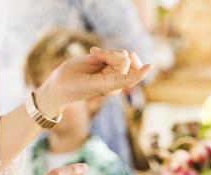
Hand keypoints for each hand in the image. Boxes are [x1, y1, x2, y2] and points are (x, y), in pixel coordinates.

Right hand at [35, 47, 151, 117]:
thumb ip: (105, 67)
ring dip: (106, 52)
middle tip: (96, 56)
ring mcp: (112, 70)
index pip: (130, 78)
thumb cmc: (73, 87)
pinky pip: (115, 51)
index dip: (140, 73)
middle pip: (126, 59)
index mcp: (112, 87)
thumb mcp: (90, 80)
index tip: (149, 67)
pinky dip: (104, 51)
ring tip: (92, 57)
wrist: (61, 85)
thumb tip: (119, 55)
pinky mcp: (108, 62)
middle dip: (112, 54)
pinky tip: (92, 54)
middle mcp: (116, 79)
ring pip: (121, 54)